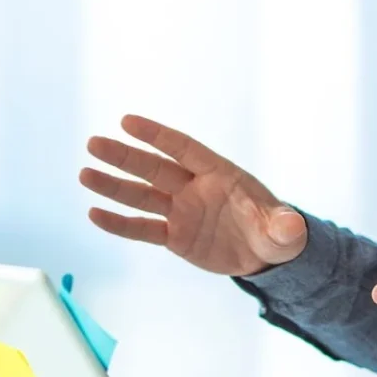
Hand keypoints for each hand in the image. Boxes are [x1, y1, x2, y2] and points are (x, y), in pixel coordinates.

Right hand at [79, 114, 306, 276]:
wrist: (265, 255)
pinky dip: (119, 223)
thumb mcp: (284, 231)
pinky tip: (95, 213)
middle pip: (154, 168)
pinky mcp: (174, 236)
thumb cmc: (275, 232)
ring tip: (84, 174)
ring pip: (142, 196)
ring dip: (113, 186)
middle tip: (93, 143)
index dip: (157, 135)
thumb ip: (283, 227)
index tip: (127, 121)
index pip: (183, 149)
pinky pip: (142, 228)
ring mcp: (182, 211)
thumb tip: (293, 227)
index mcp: (220, 174)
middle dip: (125, 156)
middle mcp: (194, 188)